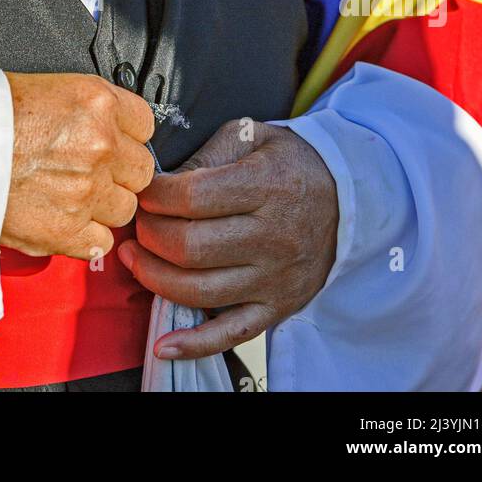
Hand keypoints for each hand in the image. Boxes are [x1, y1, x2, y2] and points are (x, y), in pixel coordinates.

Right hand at [1, 72, 154, 259]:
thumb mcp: (48, 88)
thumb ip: (88, 111)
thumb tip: (107, 128)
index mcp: (98, 102)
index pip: (146, 124)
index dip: (127, 135)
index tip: (114, 141)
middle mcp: (101, 144)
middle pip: (141, 169)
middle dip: (119, 172)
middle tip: (90, 171)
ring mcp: (88, 190)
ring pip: (125, 208)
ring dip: (104, 206)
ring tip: (72, 196)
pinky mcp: (67, 229)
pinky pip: (102, 241)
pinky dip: (86, 236)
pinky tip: (65, 220)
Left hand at [117, 119, 337, 359]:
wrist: (346, 198)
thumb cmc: (287, 163)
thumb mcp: (251, 136)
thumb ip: (207, 154)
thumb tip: (162, 182)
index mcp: (266, 186)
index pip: (194, 197)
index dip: (156, 197)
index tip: (143, 193)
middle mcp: (273, 237)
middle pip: (191, 247)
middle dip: (150, 235)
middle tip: (137, 224)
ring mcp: (276, 278)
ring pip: (201, 291)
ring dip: (155, 278)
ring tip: (135, 259)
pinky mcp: (278, 308)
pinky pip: (232, 333)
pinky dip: (195, 344)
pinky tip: (163, 344)